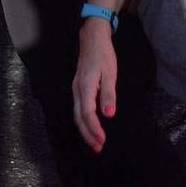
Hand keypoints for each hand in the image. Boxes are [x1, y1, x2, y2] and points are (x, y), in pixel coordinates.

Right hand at [73, 22, 119, 152]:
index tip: (102, 141)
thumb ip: (108, 94)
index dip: (94, 129)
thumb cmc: (103, 54)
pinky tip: (90, 126)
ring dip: (85, 130)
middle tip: (99, 148)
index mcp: (85, 87)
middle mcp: (77, 90)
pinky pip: (78, 109)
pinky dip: (83, 121)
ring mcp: (76, 89)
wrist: (92, 38)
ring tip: (95, 142)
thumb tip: (109, 114)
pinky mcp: (78, 88)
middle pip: (79, 118)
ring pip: (77, 115)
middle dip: (88, 135)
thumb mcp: (110, 73)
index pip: (87, 114)